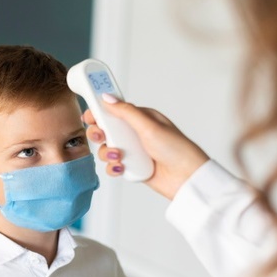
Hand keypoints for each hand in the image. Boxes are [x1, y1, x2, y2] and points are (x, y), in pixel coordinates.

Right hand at [83, 95, 209, 199]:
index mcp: (140, 118)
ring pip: (107, 148)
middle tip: (101, 136)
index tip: (89, 115)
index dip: (99, 112)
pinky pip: (113, 165)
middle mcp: (134, 133)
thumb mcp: (149, 126)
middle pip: (105, 129)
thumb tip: (107, 97)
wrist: (186, 178)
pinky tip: (122, 167)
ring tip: (119, 156)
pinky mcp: (131, 166)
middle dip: (99, 134)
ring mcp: (132, 150)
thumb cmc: (176, 149)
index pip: (114, 110)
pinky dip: (113, 167)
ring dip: (108, 153)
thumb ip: (125, 111)